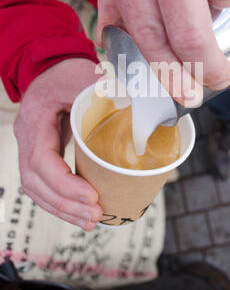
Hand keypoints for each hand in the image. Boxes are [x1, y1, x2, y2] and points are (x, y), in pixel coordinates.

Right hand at [14, 58, 102, 230]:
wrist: (51, 68)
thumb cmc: (68, 71)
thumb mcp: (86, 76)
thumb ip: (108, 92)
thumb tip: (142, 108)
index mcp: (36, 117)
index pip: (41, 159)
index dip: (64, 183)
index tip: (91, 196)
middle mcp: (27, 135)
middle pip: (35, 181)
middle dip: (65, 203)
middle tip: (95, 215)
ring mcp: (29, 146)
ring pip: (36, 188)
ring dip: (62, 209)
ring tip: (89, 221)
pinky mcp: (39, 153)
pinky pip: (42, 184)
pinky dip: (59, 201)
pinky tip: (79, 211)